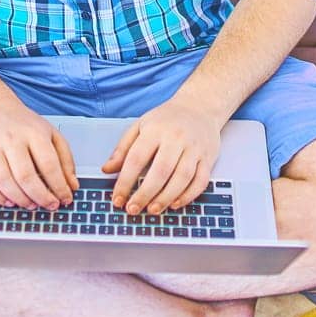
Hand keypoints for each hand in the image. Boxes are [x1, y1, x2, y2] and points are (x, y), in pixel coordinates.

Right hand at [0, 104, 78, 209]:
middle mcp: (12, 141)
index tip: (66, 198)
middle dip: (40, 196)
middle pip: (25, 175)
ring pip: (3, 181)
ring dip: (19, 198)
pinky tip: (9, 202)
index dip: (59, 186)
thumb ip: (65, 160)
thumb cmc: (25, 125)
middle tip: (50, 205)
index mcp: (34, 134)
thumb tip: (72, 185)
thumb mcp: (52, 135)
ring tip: (32, 205)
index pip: (49, 164)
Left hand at [102, 100, 222, 214]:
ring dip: (166, 197)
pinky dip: (189, 195)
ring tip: (152, 210)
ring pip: (182, 177)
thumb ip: (123, 148)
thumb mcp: (140, 126)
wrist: (201, 106)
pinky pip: (201, 180)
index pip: (137, 159)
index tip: (117, 198)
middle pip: (161, 171)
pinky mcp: (208, 157)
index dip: (125, 182)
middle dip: (145, 194)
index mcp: (156, 130)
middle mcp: (177, 138)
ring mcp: (195, 148)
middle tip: (133, 210)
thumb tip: (107, 169)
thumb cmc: (168, 118)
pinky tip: (176, 203)